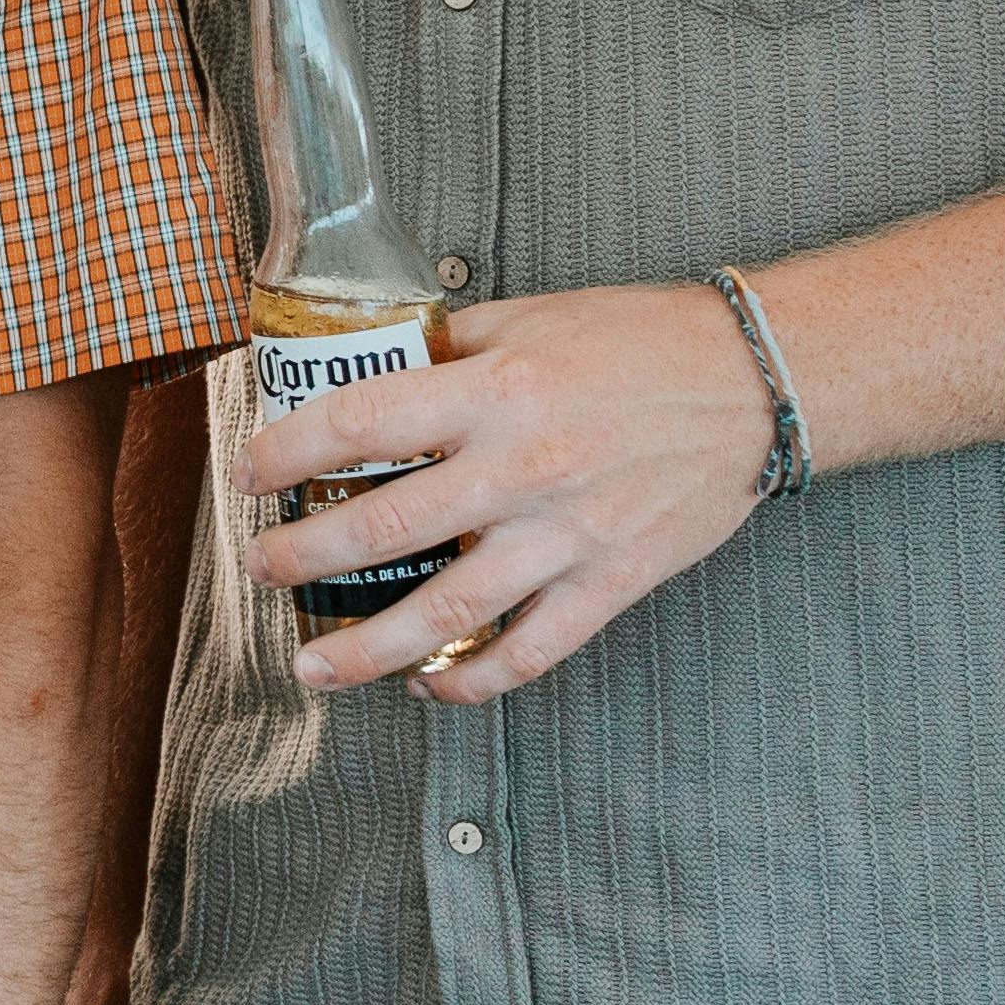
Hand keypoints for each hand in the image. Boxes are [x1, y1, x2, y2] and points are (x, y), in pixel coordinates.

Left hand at [233, 280, 776, 705]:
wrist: (757, 381)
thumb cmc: (641, 341)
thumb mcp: (531, 318)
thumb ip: (450, 349)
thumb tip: (372, 366)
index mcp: (495, 390)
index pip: (361, 423)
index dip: (289, 452)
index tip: (248, 474)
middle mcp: (521, 468)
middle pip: (382, 529)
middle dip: (302, 559)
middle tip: (261, 570)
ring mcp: (566, 535)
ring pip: (443, 613)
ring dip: (364, 650)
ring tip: (313, 667)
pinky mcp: (609, 582)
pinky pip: (527, 652)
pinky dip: (470, 681)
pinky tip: (429, 686)